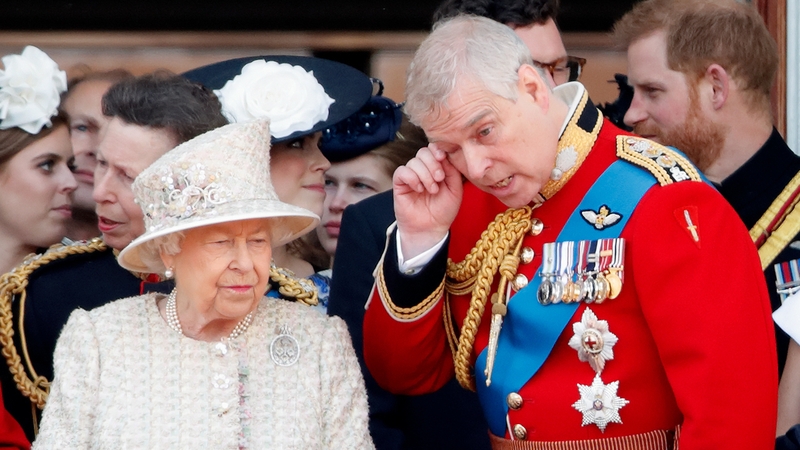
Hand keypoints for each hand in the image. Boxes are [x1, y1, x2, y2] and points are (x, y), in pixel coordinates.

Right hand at [392, 144, 462, 258]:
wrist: (431, 229)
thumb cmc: (444, 211)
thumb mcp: (455, 190)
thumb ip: (453, 171)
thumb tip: (445, 155)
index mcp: (437, 168)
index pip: (435, 149)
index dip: (438, 150)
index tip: (443, 157)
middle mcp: (423, 169)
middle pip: (423, 152)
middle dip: (433, 163)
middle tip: (439, 179)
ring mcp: (411, 176)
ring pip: (414, 161)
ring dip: (425, 174)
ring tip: (432, 190)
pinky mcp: (400, 184)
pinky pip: (402, 171)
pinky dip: (412, 178)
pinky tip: (419, 189)